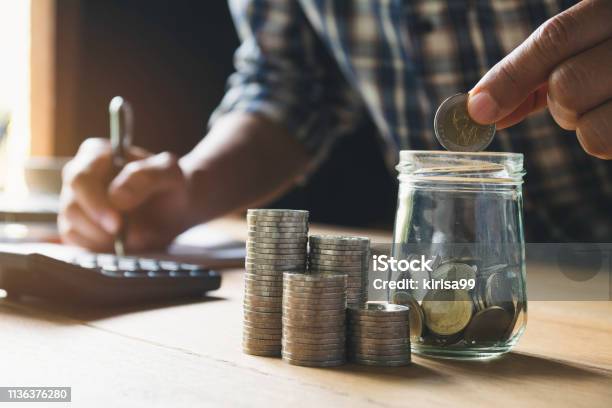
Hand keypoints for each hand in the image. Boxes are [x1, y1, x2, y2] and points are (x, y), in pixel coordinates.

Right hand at [59, 138, 193, 251]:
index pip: (80, 179)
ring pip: (71, 228)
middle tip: (130, 236)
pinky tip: (123, 243)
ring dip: (103, 240)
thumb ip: (146, 177)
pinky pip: (78, 244)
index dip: (95, 204)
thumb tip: (116, 196)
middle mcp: (80, 177)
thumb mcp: (170, 173)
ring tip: (134, 237)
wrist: (176, 207)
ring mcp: (76, 203)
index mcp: (96, 154)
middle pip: (71, 207)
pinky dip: (101, 249)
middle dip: (100, 228)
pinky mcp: (79, 226)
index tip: (117, 223)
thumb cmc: (171, 185)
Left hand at [467, 0, 611, 158]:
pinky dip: (608, 141)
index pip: (554, 40)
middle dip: (560, 104)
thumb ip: (532, 75)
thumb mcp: (584, 48)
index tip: (477, 111)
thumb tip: (481, 109)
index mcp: (611, 9)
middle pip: (566, 86)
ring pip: (589, 126)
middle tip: (584, 95)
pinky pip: (610, 144)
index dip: (509, 78)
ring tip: (610, 105)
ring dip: (586, 126)